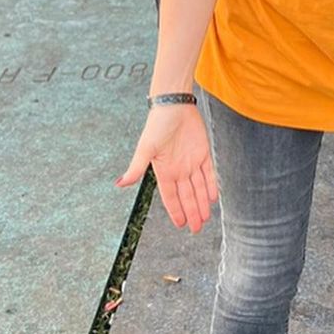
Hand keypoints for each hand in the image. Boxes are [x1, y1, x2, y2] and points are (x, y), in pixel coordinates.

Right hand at [116, 104, 218, 233]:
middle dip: (192, 212)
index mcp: (164, 170)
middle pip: (187, 195)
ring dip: (202, 202)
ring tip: (206, 218)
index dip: (176, 211)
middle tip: (197, 228)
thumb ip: (136, 168)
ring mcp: (191, 161)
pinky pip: (209, 172)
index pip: (171, 196)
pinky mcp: (203, 152)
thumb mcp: (145, 148)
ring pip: (199, 187)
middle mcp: (178, 169)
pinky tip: (213, 197)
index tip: (181, 225)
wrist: (174, 105)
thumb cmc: (157, 125)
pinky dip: (211, 185)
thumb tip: (119, 184)